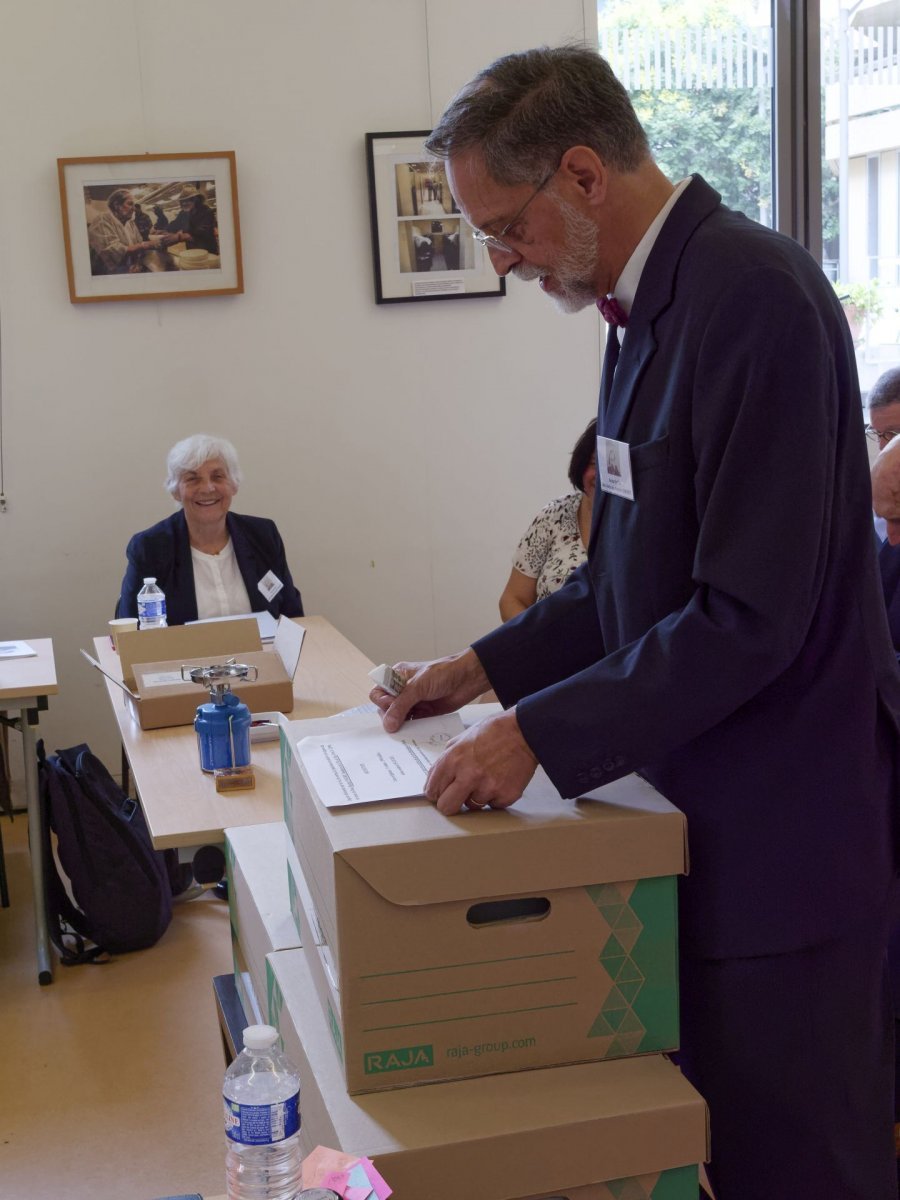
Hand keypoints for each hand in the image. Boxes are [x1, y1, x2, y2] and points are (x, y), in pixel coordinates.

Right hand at [369, 648, 488, 732]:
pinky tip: (416, 732)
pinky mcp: (424, 713)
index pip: (378, 693)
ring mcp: (414, 702)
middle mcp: (403, 690)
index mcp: (397, 677)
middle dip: (391, 716)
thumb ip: (401, 704)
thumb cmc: (444, 672)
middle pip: (386, 709)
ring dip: (401, 725)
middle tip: (401, 719)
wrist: (468, 678)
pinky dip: (412, 729)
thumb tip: (388, 724)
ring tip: (408, 728)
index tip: (392, 705)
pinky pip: (412, 725)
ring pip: (398, 718)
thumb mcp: (418, 686)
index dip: (382, 702)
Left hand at [425, 708, 538, 814]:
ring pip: (472, 806)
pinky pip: (493, 805)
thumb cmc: (495, 731)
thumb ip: (448, 757)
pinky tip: (500, 779)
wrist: (524, 732)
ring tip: (487, 777)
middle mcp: (468, 776)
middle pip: (447, 807)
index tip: (440, 794)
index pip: (432, 790)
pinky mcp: (505, 795)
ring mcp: (487, 788)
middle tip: (457, 797)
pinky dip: (495, 796)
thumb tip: (436, 777)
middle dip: (450, 803)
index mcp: (453, 759)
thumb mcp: (463, 737)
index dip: (436, 793)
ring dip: (476, 795)